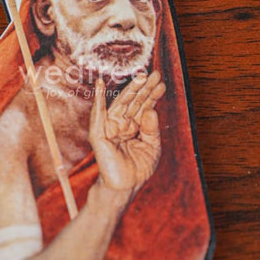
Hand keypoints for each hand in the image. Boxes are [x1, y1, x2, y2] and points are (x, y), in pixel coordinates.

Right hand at [89, 72, 164, 192]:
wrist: (125, 186)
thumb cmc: (138, 168)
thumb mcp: (152, 146)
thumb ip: (151, 128)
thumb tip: (150, 109)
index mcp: (135, 126)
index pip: (144, 106)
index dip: (152, 94)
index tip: (162, 83)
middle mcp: (122, 123)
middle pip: (134, 101)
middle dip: (144, 87)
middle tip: (155, 74)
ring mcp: (110, 127)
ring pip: (121, 104)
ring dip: (130, 89)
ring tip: (142, 76)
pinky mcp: (99, 133)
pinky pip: (98, 114)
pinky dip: (98, 98)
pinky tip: (101, 84)